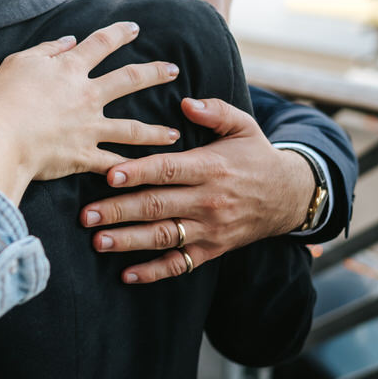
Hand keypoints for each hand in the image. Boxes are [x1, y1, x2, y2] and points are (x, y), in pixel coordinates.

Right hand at [0, 22, 180, 203]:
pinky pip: (115, 164)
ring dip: (156, 132)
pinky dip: (132, 171)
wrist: (0, 138)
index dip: (119, 33)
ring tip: (173, 134)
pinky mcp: (85, 156)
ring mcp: (89, 127)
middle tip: (173, 70)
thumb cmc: (2, 98)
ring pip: (133, 128)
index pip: (101, 44)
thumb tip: (69, 39)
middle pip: (129, 80)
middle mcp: (87, 95)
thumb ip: (46, 49)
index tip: (134, 29)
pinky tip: (147, 173)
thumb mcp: (18, 62)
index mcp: (70, 69)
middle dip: (155, 73)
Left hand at [80, 98, 313, 282]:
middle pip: (158, 206)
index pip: (168, 170)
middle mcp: (208, 201)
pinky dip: (153, 272)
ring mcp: (210, 229)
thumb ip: (215, 111)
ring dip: (128, 241)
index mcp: (211, 167)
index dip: (138, 173)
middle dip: (119, 211)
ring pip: (163, 237)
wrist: (290, 196)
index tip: (109, 174)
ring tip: (98, 242)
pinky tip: (127, 275)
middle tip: (86, 215)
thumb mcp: (244, 125)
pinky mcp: (212, 250)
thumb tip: (186, 103)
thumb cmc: (256, 156)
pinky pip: (180, 264)